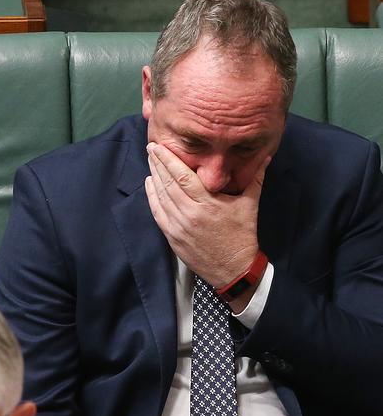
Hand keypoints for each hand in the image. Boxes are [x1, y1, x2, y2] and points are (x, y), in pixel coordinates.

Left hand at [144, 143, 267, 288]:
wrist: (233, 269)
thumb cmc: (242, 236)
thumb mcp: (250, 204)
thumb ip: (255, 178)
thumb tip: (266, 157)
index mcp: (208, 203)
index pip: (182, 176)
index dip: (168, 159)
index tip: (159, 146)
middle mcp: (190, 214)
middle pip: (168, 184)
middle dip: (157, 164)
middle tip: (151, 148)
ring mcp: (179, 227)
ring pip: (161, 197)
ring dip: (154, 178)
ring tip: (150, 162)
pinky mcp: (173, 238)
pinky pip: (158, 214)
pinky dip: (152, 198)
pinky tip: (150, 185)